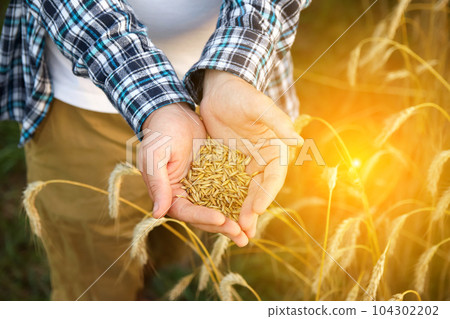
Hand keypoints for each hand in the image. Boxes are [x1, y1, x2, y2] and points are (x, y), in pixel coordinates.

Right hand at [138, 103, 248, 246]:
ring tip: (250, 232)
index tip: (221, 219)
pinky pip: (227, 192)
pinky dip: (239, 202)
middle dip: (223, 226)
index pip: (186, 212)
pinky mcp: (214, 177)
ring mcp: (201, 187)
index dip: (203, 217)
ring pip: (218, 208)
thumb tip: (157, 214)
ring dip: (233, 220)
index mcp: (169, 194)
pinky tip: (253, 210)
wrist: (174, 112)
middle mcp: (185, 195)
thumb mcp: (155, 155)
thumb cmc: (160, 132)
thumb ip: (158, 184)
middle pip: (204, 216)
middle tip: (242, 236)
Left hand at [200, 70, 302, 238]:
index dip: (267, 194)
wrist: (219, 90)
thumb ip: (277, 122)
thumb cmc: (241, 95)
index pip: (273, 176)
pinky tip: (220, 214)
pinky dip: (227, 200)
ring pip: (246, 191)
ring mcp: (247, 163)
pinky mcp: (230, 164)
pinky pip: (229, 185)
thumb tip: (297, 141)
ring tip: (236, 231)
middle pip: (260, 189)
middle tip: (244, 229)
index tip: (257, 210)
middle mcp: (263, 159)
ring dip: (242, 210)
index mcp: (275, 148)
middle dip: (253, 209)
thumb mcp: (259, 106)